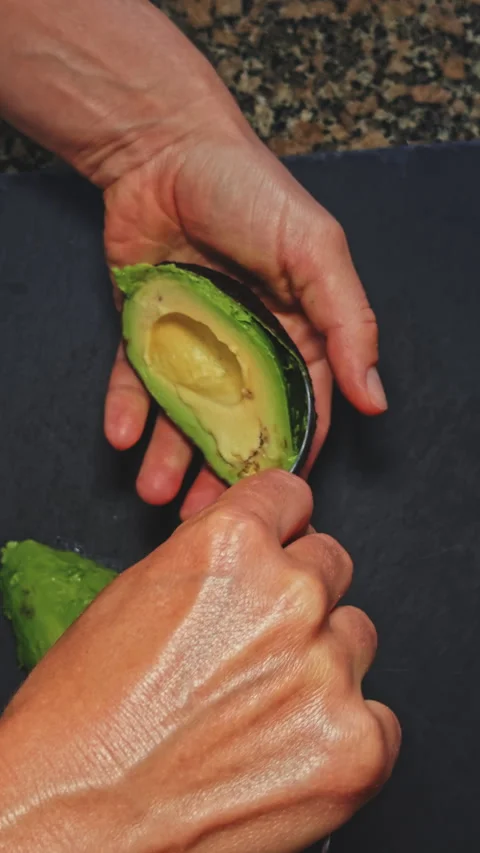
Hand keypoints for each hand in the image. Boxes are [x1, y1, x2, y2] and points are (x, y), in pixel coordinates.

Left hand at [0, 0, 386, 518]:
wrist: (161, 149)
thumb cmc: (247, 191)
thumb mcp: (315, 251)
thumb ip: (349, 322)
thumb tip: (376, 397)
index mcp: (299, 332)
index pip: (303, 407)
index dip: (288, 453)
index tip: (271, 496)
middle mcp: (248, 345)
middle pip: (237, 423)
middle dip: (221, 470)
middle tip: (200, 515)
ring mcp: (195, 341)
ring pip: (185, 412)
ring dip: (170, 455)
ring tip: (155, 494)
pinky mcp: (148, 330)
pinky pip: (137, 379)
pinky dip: (128, 409)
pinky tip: (122, 436)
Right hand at [0, 471, 399, 852]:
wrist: (77, 816)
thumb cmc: (85, 715)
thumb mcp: (137, 596)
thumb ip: (212, 561)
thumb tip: (254, 555)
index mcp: (231, 546)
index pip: (291, 496)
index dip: (280, 525)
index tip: (281, 542)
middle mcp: (289, 596)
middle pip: (331, 564)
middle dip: (301, 595)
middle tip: (261, 642)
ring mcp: (327, 671)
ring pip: (356, 636)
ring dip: (323, 661)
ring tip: (267, 704)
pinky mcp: (356, 744)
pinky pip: (377, 716)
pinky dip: (342, 730)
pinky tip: (289, 747)